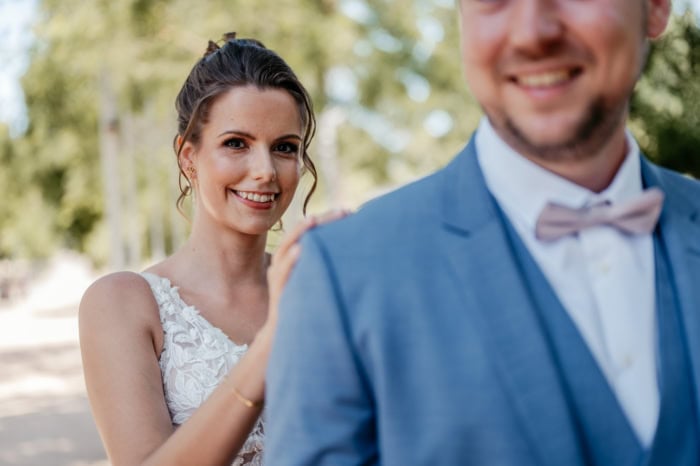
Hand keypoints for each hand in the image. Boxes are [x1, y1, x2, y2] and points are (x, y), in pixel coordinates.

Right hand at [265, 209, 351, 330]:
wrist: (283, 335)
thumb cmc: (303, 305)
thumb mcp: (312, 281)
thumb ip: (321, 266)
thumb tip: (350, 253)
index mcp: (291, 257)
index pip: (308, 230)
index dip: (326, 219)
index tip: (349, 212)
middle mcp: (282, 262)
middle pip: (299, 233)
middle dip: (320, 220)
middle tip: (344, 211)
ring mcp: (278, 276)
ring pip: (286, 248)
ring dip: (300, 233)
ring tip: (313, 220)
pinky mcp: (277, 291)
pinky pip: (283, 273)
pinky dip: (290, 261)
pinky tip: (300, 250)